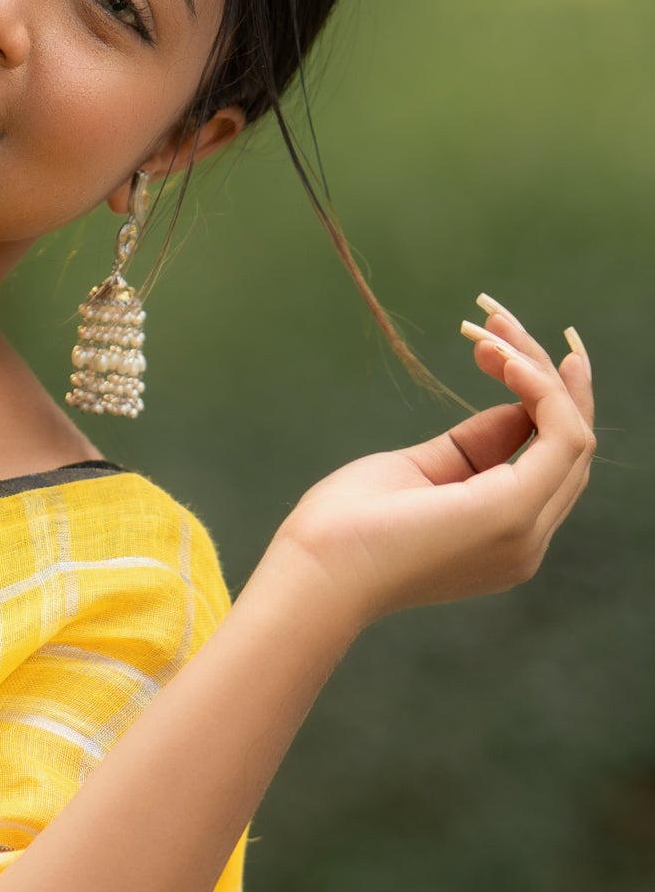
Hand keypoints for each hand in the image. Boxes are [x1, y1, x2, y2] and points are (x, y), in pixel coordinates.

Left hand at [267, 298, 595, 634]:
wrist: (318, 568)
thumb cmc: (349, 526)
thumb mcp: (418, 471)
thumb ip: (472, 447)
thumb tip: (516, 408)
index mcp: (504, 535)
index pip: (546, 462)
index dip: (542, 404)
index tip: (510, 352)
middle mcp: (526, 538)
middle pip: (568, 446)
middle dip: (545, 377)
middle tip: (503, 324)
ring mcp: (525, 529)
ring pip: (573, 435)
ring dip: (540, 373)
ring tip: (495, 332)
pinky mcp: (513, 510)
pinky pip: (562, 436)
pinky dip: (544, 391)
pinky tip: (508, 359)